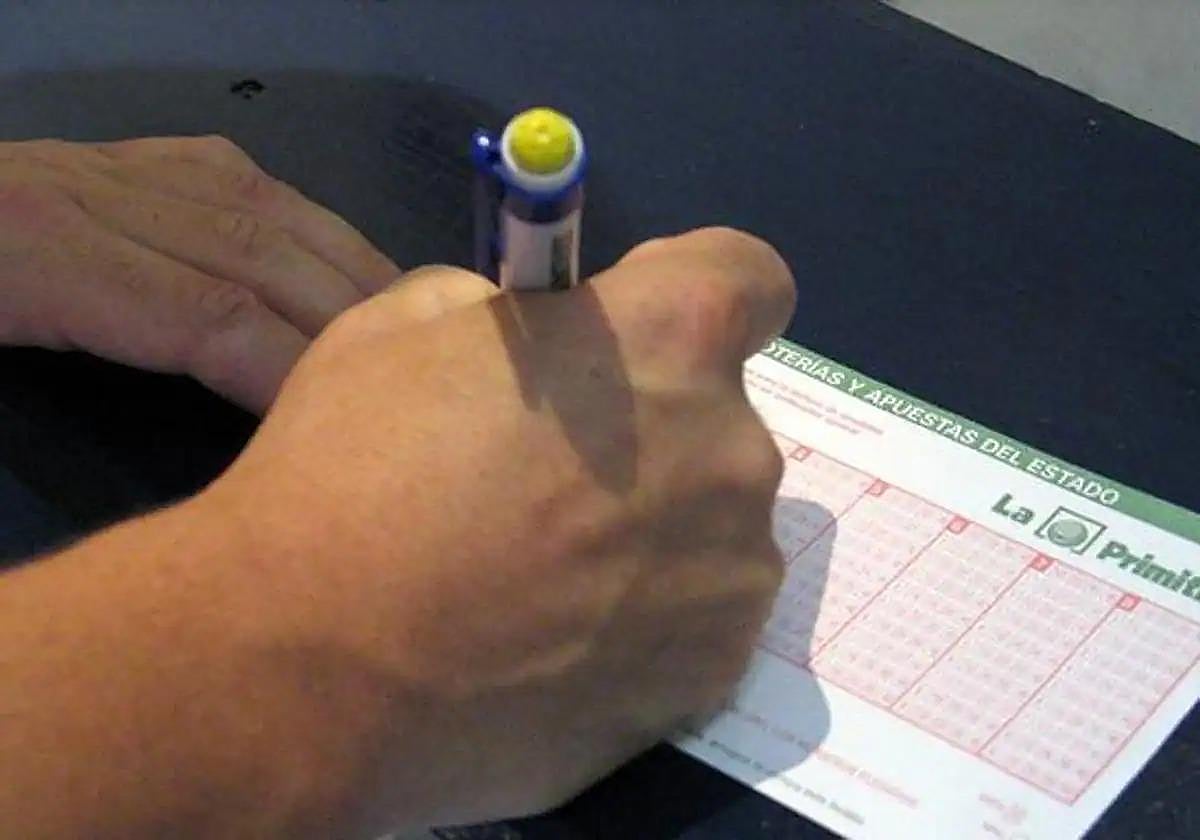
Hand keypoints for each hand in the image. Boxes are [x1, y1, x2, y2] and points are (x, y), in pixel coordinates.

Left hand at [0, 136, 400, 412]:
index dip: (297, 370)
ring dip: (348, 265)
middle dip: (347, 318)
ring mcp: (114, 165)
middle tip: (411, 375)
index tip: (352, 426)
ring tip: (406, 318)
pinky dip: (307, 222)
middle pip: (258, 254)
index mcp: (42, 256)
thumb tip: (226, 435)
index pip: (212, 317)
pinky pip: (240, 177)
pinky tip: (343, 257)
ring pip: (263, 210)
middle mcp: (93, 194)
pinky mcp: (125, 155)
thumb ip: (85, 397)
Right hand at [204, 227, 795, 831]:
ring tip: (544, 583)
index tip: (634, 337)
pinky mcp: (714, 675)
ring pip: (714, 525)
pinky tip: (559, 647)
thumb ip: (503, 308)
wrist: (308, 675)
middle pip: (720, 418)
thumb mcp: (398, 328)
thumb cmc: (346, 477)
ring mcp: (735, 572)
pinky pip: (700, 619)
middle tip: (549, 485)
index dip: (695, 293)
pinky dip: (649, 623)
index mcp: (670, 335)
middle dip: (655, 431)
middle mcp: (734, 449)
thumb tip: (538, 336)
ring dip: (656, 533)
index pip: (751, 278)